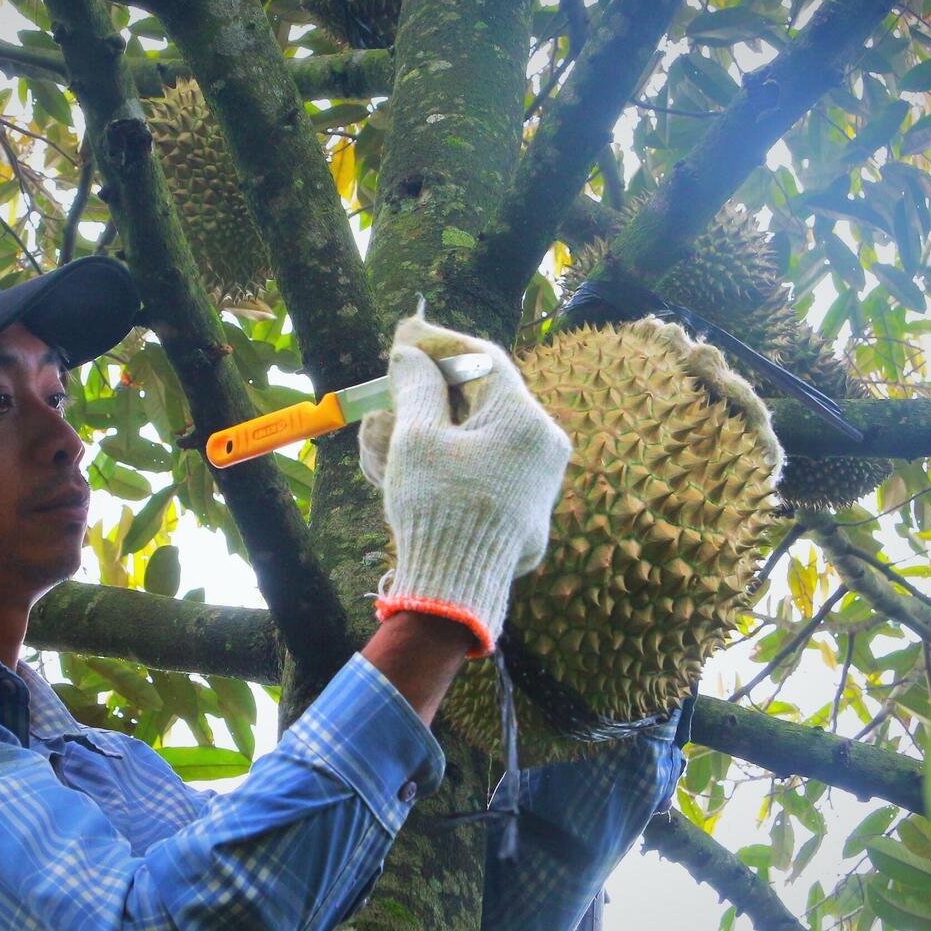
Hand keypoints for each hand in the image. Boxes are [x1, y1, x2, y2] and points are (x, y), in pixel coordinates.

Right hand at [357, 312, 570, 656]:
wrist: (456, 595)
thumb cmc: (437, 508)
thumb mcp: (417, 439)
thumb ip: (417, 387)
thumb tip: (412, 354)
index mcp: (527, 421)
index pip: (484, 360)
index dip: (440, 343)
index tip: (404, 335)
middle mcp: (545, 447)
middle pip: (481, 400)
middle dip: (427, 396)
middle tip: (388, 395)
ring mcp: (539, 483)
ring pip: (478, 437)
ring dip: (430, 434)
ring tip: (384, 447)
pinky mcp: (525, 513)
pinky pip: (485, 470)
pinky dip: (448, 464)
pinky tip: (410, 475)